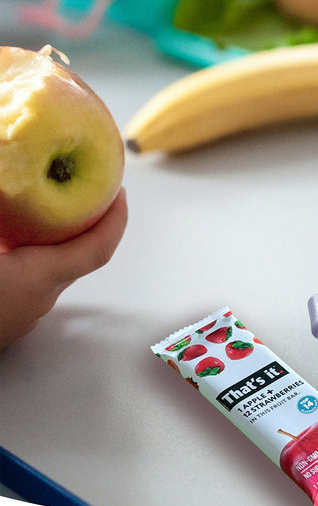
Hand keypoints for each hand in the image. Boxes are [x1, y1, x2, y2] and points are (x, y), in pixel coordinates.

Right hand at [0, 188, 127, 348]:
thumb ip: (0, 208)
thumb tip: (5, 181)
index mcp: (36, 279)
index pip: (97, 248)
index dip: (115, 218)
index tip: (119, 192)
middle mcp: (36, 301)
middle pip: (74, 257)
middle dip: (80, 223)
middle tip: (73, 191)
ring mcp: (18, 317)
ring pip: (44, 272)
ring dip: (45, 242)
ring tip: (31, 211)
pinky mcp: (2, 324)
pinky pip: (20, 284)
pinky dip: (20, 259)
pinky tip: (2, 243)